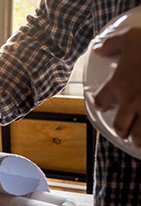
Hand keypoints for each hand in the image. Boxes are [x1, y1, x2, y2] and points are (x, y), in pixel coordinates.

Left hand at [93, 28, 140, 145]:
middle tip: (123, 130)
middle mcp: (132, 100)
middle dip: (121, 130)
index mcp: (120, 83)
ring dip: (137, 138)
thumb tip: (98, 49)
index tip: (103, 105)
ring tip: (138, 140)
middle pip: (120, 125)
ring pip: (139, 135)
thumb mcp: (131, 37)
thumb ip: (112, 43)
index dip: (100, 104)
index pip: (101, 101)